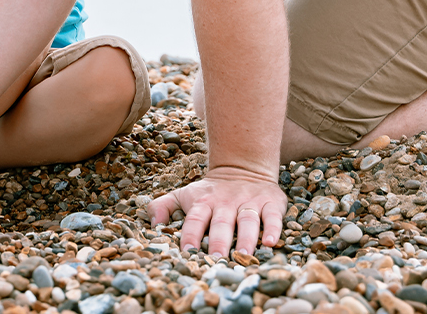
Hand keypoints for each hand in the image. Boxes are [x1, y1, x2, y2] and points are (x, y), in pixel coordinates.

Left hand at [148, 167, 286, 256]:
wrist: (243, 168)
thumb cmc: (209, 191)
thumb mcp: (184, 194)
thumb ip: (162, 206)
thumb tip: (153, 225)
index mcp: (204, 202)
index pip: (195, 219)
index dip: (191, 234)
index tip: (188, 252)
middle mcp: (226, 202)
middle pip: (222, 223)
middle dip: (219, 241)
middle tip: (216, 260)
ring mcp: (250, 202)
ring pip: (248, 221)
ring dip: (247, 238)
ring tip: (243, 255)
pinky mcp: (271, 202)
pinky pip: (273, 216)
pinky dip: (274, 229)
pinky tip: (272, 243)